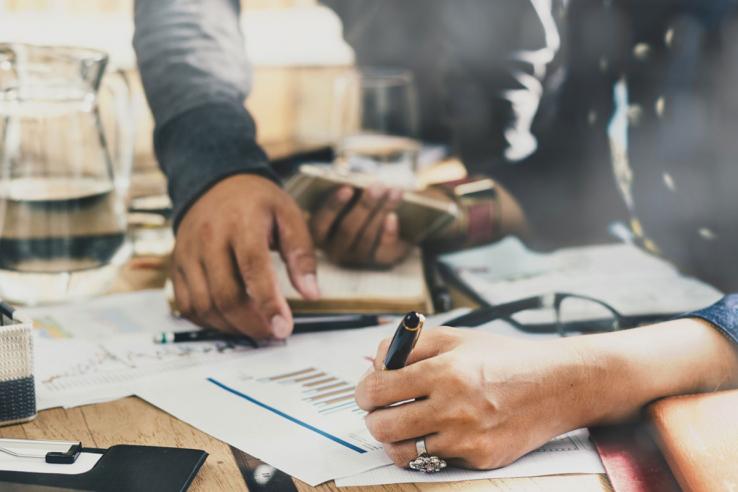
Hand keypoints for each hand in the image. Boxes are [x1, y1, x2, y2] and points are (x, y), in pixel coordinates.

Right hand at [172, 174, 319, 339]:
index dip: (268, 303)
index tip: (284, 328)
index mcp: (240, 222)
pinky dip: (208, 321)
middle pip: (225, 295)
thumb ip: (302, 254)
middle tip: (273, 333)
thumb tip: (311, 293)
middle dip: (251, 323)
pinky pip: (186, 305)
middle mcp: (208, 239)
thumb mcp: (289, 216)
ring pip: (203, 305)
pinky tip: (230, 321)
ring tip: (255, 328)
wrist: (215, 183)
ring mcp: (187, 254)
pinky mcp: (176, 266)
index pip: (252, 268)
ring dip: (231, 326)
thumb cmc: (256, 202)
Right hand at [310, 184, 410, 266]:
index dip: (334, 205)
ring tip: (394, 192)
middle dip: (365, 205)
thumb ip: (349, 195)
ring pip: (367, 237)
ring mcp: (355, 257)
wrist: (379, 231)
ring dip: (382, 211)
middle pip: (347, 229)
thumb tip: (361, 184)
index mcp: (320, 234)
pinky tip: (393, 216)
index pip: (321, 223)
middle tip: (378, 187)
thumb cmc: (356, 208)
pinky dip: (388, 232)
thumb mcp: (347, 201)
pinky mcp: (376, 261)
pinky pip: (382, 249)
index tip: (348, 188)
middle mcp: (334, 250)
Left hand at [355, 328, 593, 468]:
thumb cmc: (503, 358)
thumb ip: (410, 346)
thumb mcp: (456, 338)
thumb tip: (377, 363)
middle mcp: (453, 407)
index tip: (369, 390)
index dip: (364, 391)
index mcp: (444, 371)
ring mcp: (466, 438)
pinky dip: (429, 447)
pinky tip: (439, 431)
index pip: (377, 390)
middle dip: (374, 417)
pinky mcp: (479, 459)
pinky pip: (434, 460)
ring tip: (405, 425)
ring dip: (395, 439)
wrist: (554, 385)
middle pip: (382, 426)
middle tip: (383, 409)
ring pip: (402, 452)